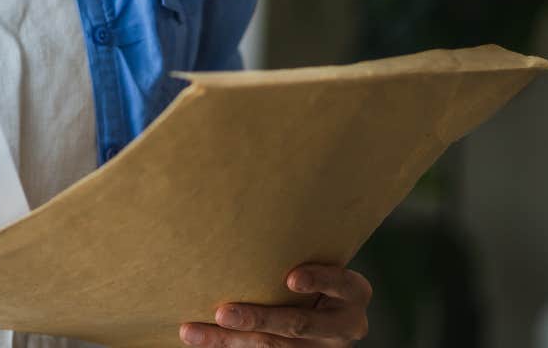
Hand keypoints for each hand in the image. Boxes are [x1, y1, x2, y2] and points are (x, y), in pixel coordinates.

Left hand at [179, 263, 371, 345]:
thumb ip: (300, 252)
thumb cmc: (317, 271)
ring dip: (228, 340)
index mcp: (355, 294)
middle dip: (258, 319)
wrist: (333, 311)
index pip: (341, 284)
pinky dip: (226, 346)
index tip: (292, 278)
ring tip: (193, 332)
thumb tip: (244, 213)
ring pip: (273, 347)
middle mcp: (344, 326)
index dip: (318, 281)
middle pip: (298, 323)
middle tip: (223, 313)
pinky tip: (198, 339)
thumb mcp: (323, 260)